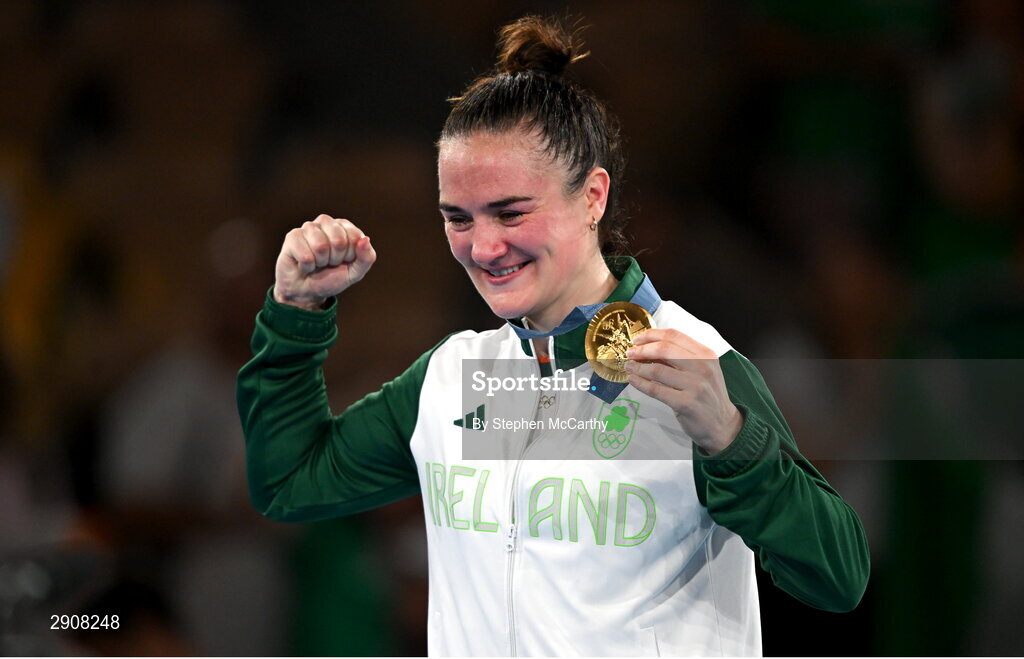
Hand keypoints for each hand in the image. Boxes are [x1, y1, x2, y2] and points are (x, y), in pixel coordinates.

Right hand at [273, 215, 375, 309]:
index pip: (355, 237)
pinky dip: (307, 267)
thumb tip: (365, 239)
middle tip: (328, 263)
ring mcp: (308, 227)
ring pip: (321, 246)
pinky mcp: (292, 236)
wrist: (306, 291)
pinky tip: (304, 265)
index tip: (343, 261)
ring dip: (320, 263)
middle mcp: (326, 222)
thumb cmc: (331, 278)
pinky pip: (306, 255)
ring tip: (316, 263)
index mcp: (344, 227)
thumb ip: (366, 258)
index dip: (350, 256)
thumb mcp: (355, 273)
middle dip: (335, 259)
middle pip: (339, 241)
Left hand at [624, 329, 742, 453]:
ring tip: (629, 367)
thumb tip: (648, 348)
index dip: (652, 335)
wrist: (723, 424)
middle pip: (664, 349)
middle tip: (630, 353)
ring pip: (657, 370)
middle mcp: (703, 367)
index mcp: (706, 354)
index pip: (674, 336)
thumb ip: (680, 358)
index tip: (638, 340)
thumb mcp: (701, 370)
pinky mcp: (686, 404)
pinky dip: (640, 383)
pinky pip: (656, 390)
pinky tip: (633, 380)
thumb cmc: (707, 395)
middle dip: (642, 350)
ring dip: (638, 367)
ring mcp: (695, 386)